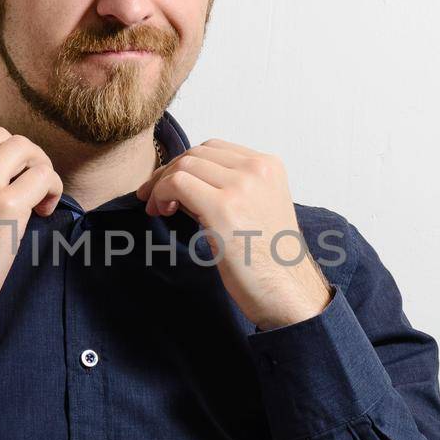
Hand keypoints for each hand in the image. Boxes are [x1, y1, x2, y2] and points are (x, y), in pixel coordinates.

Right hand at [0, 125, 62, 361]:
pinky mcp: (5, 205)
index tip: (4, 177)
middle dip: (21, 158)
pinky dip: (51, 188)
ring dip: (39, 168)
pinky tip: (43, 210)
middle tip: (27, 187)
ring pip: (24, 148)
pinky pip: (43, 176)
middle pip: (2, 136)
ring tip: (38, 198)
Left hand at [135, 140, 332, 330]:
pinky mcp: (224, 209)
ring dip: (161, 185)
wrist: (287, 291)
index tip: (169, 186)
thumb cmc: (268, 260)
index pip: (213, 149)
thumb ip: (225, 188)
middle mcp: (258, 170)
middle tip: (152, 197)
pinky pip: (177, 184)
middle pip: (196, 154)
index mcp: (269, 166)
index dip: (185, 165)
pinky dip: (160, 193)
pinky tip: (161, 211)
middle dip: (168, 173)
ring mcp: (242, 187)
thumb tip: (179, 183)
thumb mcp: (254, 208)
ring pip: (184, 165)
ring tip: (159, 209)